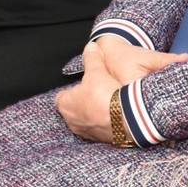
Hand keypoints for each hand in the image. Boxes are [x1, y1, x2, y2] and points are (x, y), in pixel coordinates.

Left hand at [55, 36, 187, 141]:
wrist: (126, 118)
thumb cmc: (105, 96)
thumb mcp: (97, 72)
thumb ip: (92, 59)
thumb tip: (91, 47)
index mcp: (65, 105)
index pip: (61, 97)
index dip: (71, 90)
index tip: (82, 85)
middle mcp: (73, 122)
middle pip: (74, 109)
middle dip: (84, 102)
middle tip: (97, 92)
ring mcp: (88, 133)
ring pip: (88, 120)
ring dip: (96, 113)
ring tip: (109, 103)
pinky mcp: (103, 139)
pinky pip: (102, 128)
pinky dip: (107, 122)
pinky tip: (118, 114)